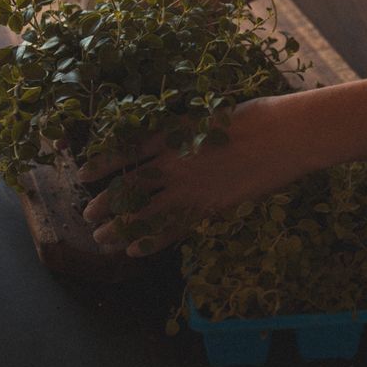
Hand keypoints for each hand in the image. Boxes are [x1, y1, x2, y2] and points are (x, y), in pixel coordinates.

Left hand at [79, 95, 315, 255]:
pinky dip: (153, 240)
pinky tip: (135, 251)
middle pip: (130, 187)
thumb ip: (187, 132)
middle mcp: (175, 163)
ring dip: (120, 228)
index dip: (102, 165)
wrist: (284, 135)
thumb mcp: (210, 115)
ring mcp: (192, 188)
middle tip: (87, 217)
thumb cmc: (255, 116)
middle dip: (105, 204)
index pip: (126, 152)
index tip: (81, 175)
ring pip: (145, 213)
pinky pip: (175, 228)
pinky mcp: (211, 206)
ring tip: (101, 241)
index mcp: (173, 135)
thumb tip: (171, 143)